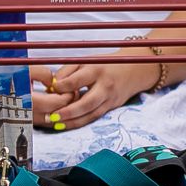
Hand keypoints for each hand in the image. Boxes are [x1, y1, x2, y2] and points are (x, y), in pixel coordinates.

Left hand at [32, 56, 162, 131]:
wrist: (135, 68)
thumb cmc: (106, 64)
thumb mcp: (86, 61)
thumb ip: (67, 71)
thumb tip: (51, 88)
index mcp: (97, 70)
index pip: (76, 81)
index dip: (61, 87)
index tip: (51, 89)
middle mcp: (105, 85)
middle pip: (87, 103)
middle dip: (68, 112)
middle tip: (52, 117)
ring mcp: (110, 98)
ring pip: (91, 114)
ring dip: (72, 122)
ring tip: (55, 123)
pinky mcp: (112, 107)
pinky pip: (94, 117)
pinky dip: (79, 122)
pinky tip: (66, 124)